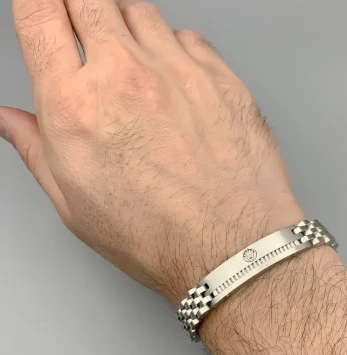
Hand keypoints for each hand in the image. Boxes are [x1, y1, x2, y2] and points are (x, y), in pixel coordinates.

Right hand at [1, 0, 303, 302]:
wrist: (232, 246)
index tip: (40, 8)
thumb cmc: (159, 237)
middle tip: (81, 23)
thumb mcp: (76, 205)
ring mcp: (178, 72)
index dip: (36, 2)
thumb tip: (10, 121)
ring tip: (128, 58)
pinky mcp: (220, 78)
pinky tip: (172, 77)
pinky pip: (187, 38)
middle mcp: (125, 76)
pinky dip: (172, 46)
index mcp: (76, 107)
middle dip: (77, 3)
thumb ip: (36, 150)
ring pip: (138, 10)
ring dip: (124, 22)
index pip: (39, 13)